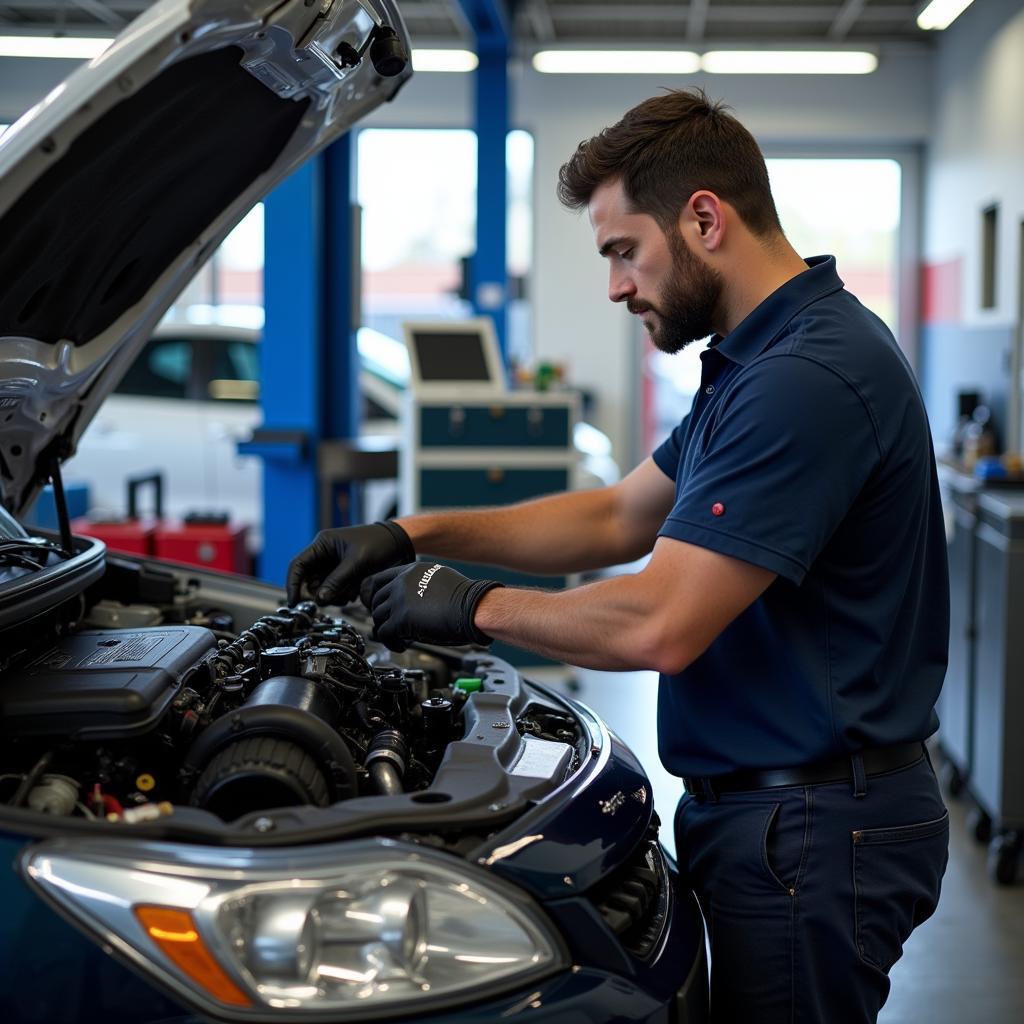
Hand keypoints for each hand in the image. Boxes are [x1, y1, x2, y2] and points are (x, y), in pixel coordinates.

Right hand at [286, 521, 414, 605]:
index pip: (298, 565)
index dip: (293, 584)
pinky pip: (335, 589)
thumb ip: (337, 581)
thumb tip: (319, 599)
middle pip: (310, 581)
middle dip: (321, 592)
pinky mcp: (344, 573)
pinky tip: (355, 591)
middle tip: (339, 597)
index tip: (294, 602)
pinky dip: (342, 594)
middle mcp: (325, 554)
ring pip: (323, 588)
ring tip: (350, 593)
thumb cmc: (379, 545)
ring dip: (334, 595)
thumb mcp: (357, 563)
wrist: (400, 543)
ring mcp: (334, 565)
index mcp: (323, 544)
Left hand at [361, 563, 502, 650]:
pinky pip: (384, 633)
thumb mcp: (440, 579)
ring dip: (386, 629)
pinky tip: (401, 646)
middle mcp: (402, 583)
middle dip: (382, 614)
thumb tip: (415, 599)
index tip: (381, 606)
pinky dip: (390, 642)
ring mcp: (399, 600)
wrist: (473, 608)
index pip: (380, 579)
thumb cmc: (466, 598)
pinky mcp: (401, 619)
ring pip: (378, 617)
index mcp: (412, 571)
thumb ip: (422, 584)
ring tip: (398, 638)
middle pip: (376, 600)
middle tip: (390, 625)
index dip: (378, 595)